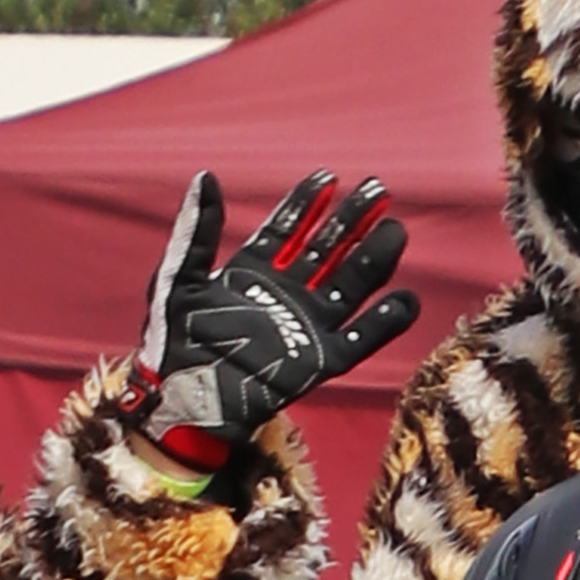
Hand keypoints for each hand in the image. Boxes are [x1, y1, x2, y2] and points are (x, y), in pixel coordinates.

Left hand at [141, 174, 415, 473]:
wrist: (184, 403)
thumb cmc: (173, 346)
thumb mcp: (177, 280)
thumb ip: (196, 231)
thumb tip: (205, 177)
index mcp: (252, 272)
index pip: (288, 229)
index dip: (307, 203)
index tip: (328, 177)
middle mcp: (285, 294)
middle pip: (327, 248)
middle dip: (351, 219)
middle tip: (377, 190)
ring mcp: (305, 326)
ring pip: (350, 284)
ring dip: (374, 258)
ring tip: (395, 232)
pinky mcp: (319, 362)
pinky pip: (360, 340)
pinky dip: (384, 323)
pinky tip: (406, 300)